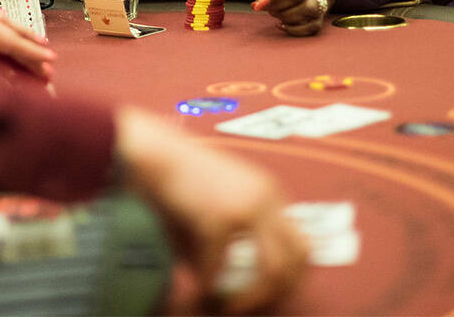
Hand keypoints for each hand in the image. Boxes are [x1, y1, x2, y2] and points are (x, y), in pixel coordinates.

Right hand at [115, 107, 307, 313]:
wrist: (152, 151)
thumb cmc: (177, 179)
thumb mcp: (215, 208)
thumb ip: (230, 245)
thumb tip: (227, 289)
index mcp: (269, 193)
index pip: (301, 244)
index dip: (288, 277)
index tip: (262, 293)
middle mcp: (267, 198)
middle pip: (300, 258)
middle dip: (278, 291)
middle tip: (248, 304)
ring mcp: (247, 207)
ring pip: (273, 270)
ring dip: (250, 297)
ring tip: (226, 305)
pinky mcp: (220, 219)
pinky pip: (218, 269)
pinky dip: (205, 284)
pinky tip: (195, 285)